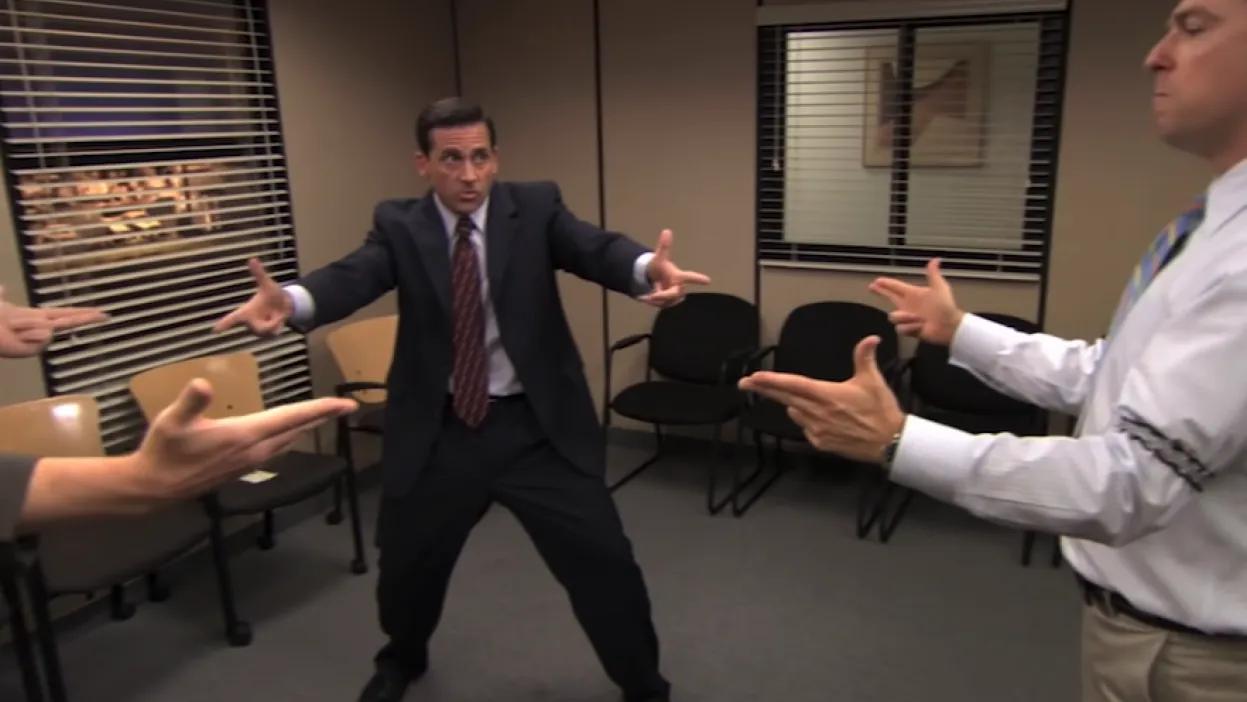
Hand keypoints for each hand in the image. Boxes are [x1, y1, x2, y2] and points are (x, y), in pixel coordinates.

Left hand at [0, 285, 106, 357]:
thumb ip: (1, 295)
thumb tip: (1, 286)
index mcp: (38, 317)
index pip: (65, 313)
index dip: (81, 312)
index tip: (98, 311)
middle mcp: (43, 329)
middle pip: (70, 322)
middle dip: (88, 318)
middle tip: (106, 315)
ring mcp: (41, 341)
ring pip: (46, 325)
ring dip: (27, 322)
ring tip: (12, 326)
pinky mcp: (37, 349)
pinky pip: (42, 334)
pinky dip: (28, 331)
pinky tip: (17, 335)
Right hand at [127, 379, 356, 500]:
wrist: (155, 488)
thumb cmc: (164, 451)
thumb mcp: (172, 421)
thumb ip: (191, 402)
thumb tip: (203, 384)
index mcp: (245, 435)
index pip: (291, 418)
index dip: (320, 409)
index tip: (345, 404)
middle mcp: (255, 450)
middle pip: (297, 429)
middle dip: (322, 416)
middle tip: (347, 407)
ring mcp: (250, 461)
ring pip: (288, 440)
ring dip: (306, 426)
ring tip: (323, 415)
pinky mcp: (243, 467)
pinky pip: (276, 448)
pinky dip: (290, 435)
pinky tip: (291, 433)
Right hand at [212, 258, 292, 335]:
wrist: (285, 304)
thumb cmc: (272, 294)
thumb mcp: (267, 284)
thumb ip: (259, 274)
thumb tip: (252, 259)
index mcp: (245, 312)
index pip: (232, 319)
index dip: (224, 324)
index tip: (214, 331)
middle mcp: (250, 323)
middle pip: (258, 328)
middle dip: (269, 324)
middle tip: (277, 315)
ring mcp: (258, 330)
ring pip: (267, 331)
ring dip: (276, 322)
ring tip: (277, 315)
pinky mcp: (267, 334)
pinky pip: (274, 333)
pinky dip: (280, 325)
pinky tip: (279, 320)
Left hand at [641, 229, 710, 307]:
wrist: (654, 279)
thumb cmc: (659, 267)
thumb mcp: (659, 258)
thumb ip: (664, 246)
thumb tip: (666, 231)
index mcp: (679, 276)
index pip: (690, 277)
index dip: (698, 279)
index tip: (708, 280)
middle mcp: (679, 287)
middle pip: (674, 294)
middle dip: (663, 295)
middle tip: (652, 296)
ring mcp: (675, 296)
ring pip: (666, 301)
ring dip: (655, 298)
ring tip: (648, 291)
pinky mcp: (670, 303)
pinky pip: (661, 305)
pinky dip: (652, 302)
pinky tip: (646, 297)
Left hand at [738, 336, 904, 463]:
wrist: (890, 443)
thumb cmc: (881, 410)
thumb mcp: (873, 380)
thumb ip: (865, 357)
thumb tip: (870, 338)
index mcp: (826, 395)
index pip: (792, 385)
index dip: (771, 381)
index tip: (753, 377)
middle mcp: (817, 413)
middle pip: (784, 398)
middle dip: (763, 389)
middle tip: (745, 383)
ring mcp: (817, 430)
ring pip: (794, 412)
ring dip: (792, 404)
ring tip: (801, 399)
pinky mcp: (821, 443)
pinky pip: (805, 428)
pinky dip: (806, 420)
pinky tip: (818, 417)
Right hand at [868, 258, 964, 346]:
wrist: (949, 326)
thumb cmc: (946, 307)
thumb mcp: (940, 288)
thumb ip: (933, 274)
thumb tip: (936, 259)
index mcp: (913, 294)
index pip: (895, 286)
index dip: (886, 283)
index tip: (877, 280)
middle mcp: (908, 305)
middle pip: (889, 297)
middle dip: (880, 292)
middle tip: (872, 287)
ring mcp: (907, 317)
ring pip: (893, 316)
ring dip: (905, 317)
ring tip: (919, 319)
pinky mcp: (908, 329)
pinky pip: (900, 328)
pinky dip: (910, 327)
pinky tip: (920, 326)